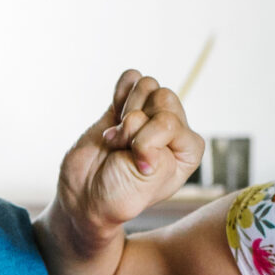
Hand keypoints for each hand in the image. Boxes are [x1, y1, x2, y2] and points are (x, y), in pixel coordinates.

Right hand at [55, 69, 204, 235]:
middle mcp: (175, 130)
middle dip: (135, 124)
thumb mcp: (147, 180)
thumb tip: (142, 117)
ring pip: (147, 85)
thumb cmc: (120, 195)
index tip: (138, 167)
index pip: (170, 121)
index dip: (146, 141)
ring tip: (117, 140)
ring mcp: (150, 115)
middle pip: (163, 96)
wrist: (85, 196)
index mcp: (189, 149)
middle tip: (124, 150)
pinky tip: (113, 116)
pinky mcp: (126, 105)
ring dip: (125, 113)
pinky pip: (131, 78)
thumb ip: (155, 147)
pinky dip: (120, 93)